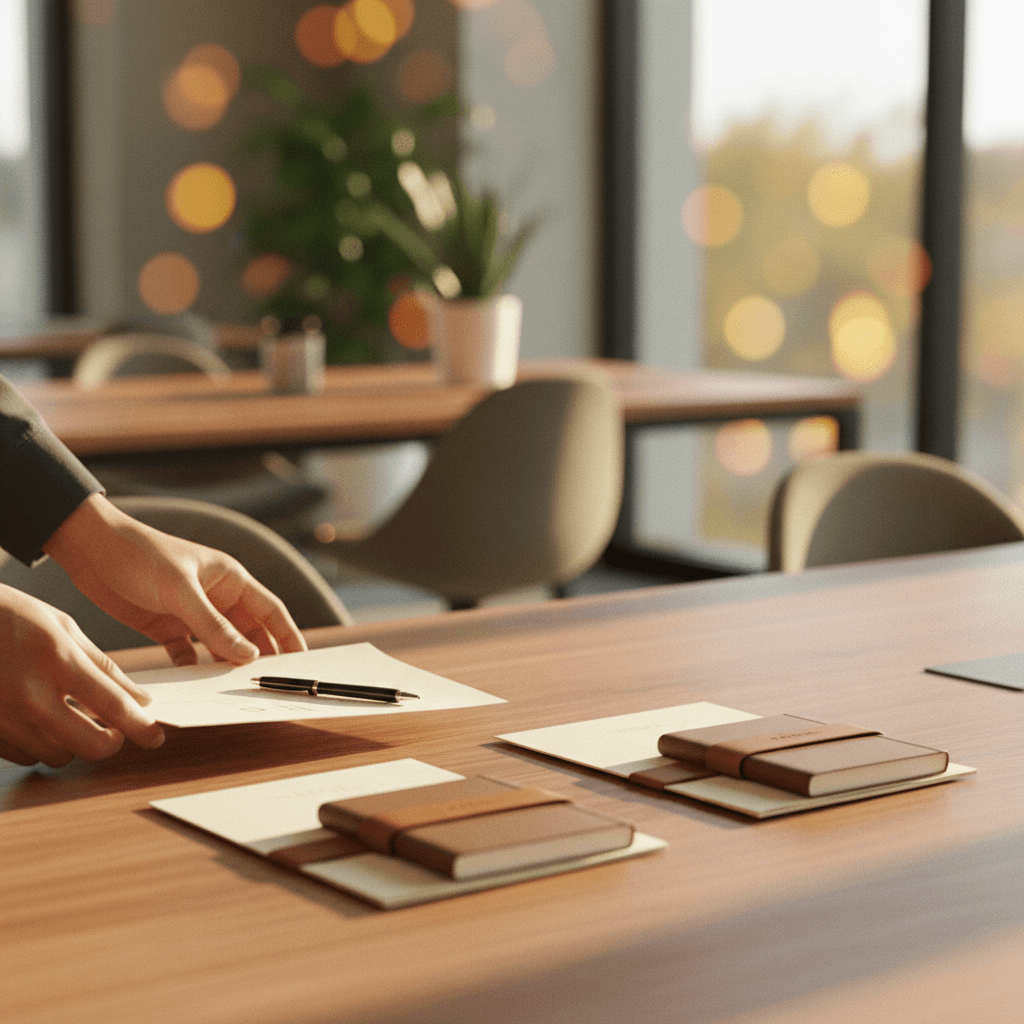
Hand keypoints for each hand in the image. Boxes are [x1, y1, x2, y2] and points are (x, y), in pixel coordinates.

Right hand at [0, 584, 164, 766]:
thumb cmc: (6, 615)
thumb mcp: (60, 625)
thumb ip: (101, 665)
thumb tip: (137, 696)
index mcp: (56, 660)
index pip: (112, 705)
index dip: (140, 726)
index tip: (154, 735)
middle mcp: (28, 694)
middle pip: (88, 744)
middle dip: (109, 743)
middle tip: (115, 731)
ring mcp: (1, 717)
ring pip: (56, 755)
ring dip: (72, 742)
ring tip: (71, 716)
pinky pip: (23, 755)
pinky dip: (39, 743)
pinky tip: (39, 719)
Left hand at [43, 494, 306, 665]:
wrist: (91, 549)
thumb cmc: (141, 555)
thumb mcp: (180, 590)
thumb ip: (214, 625)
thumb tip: (248, 656)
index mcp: (230, 579)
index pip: (270, 610)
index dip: (288, 634)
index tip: (301, 661)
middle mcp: (216, 596)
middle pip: (249, 632)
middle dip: (260, 656)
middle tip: (271, 684)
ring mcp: (192, 613)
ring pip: (221, 645)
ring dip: (226, 665)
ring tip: (236, 691)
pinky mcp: (167, 626)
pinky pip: (188, 654)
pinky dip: (193, 669)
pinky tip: (195, 685)